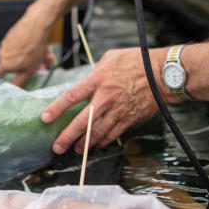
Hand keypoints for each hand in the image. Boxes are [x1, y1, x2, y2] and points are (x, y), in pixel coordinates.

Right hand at [0, 9, 53, 86]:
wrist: (38, 24)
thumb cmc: (34, 47)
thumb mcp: (30, 69)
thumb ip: (21, 80)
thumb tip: (15, 88)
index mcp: (5, 63)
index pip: (0, 73)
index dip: (7, 75)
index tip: (15, 75)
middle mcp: (2, 52)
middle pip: (12, 63)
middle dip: (24, 65)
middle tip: (38, 65)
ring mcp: (7, 42)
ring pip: (17, 53)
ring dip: (29, 56)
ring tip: (43, 55)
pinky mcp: (13, 33)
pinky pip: (20, 44)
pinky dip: (28, 47)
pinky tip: (39, 46)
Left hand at [41, 46, 165, 153]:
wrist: (163, 74)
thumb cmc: (137, 61)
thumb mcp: (111, 58)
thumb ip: (95, 71)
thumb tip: (87, 81)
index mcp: (98, 79)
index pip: (72, 96)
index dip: (56, 109)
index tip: (45, 118)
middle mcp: (105, 97)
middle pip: (81, 122)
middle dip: (67, 136)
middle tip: (56, 146)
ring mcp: (117, 110)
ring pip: (96, 133)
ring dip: (83, 144)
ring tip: (74, 150)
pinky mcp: (128, 118)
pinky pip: (112, 135)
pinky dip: (102, 142)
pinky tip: (95, 145)